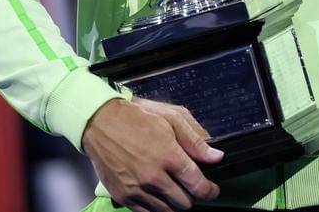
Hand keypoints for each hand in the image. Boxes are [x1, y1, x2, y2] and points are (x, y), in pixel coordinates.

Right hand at [81, 96, 222, 211]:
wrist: (101, 123)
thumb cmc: (138, 117)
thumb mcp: (173, 118)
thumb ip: (195, 141)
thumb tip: (216, 157)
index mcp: (168, 156)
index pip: (197, 185)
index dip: (210, 191)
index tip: (212, 190)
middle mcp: (153, 177)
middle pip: (183, 203)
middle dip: (192, 196)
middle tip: (191, 186)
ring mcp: (136, 189)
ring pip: (166, 211)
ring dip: (175, 204)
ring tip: (175, 190)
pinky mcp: (123, 196)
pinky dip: (156, 208)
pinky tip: (159, 195)